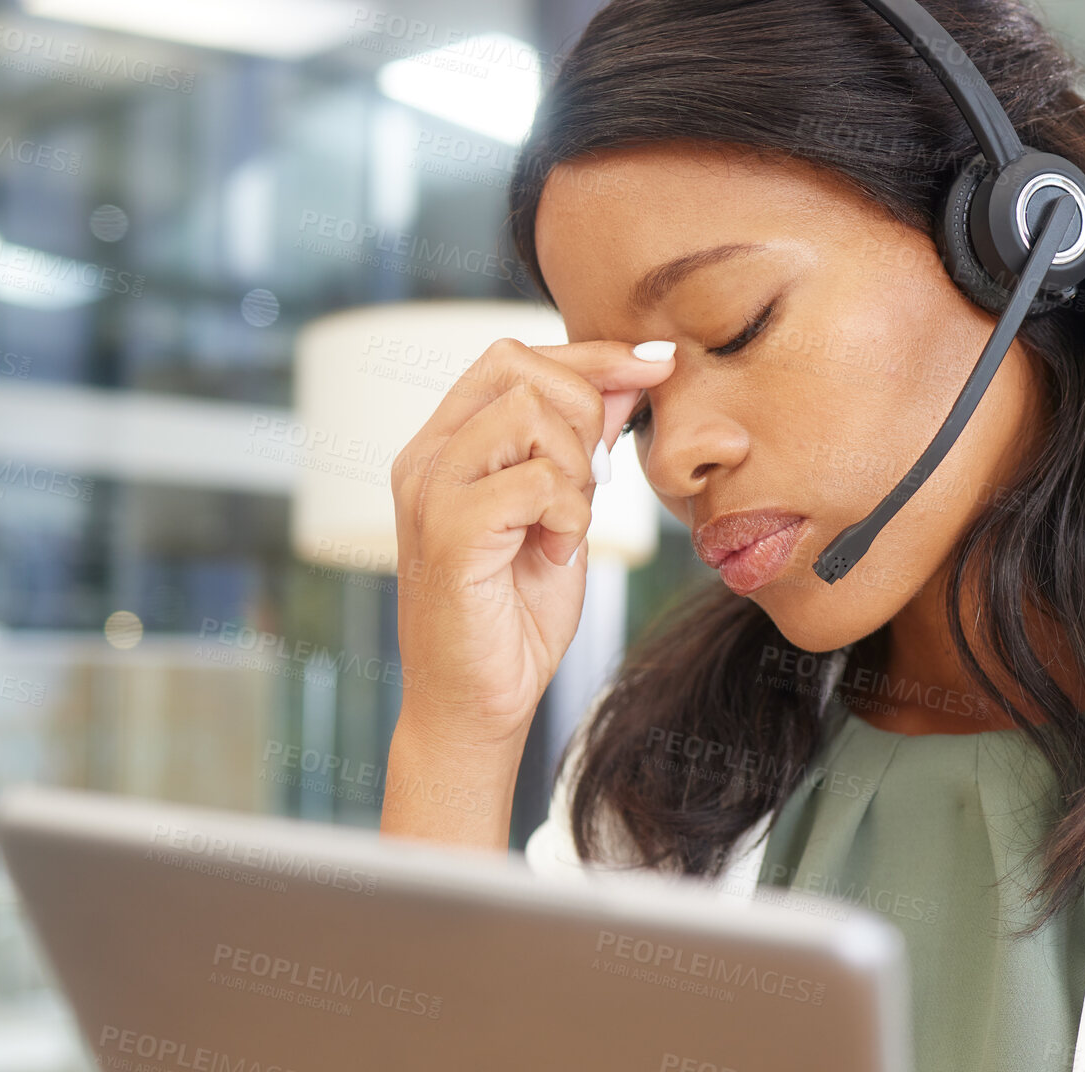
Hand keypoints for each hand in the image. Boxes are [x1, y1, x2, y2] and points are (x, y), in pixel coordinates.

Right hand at [387, 337, 672, 773]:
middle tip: (588, 485)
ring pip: (529, 417)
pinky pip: (535, 481)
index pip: (513, 356)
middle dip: (584, 415)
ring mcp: (430, 492)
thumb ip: (584, 444)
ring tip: (565, 526)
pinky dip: (568, 515)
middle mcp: (426, 457)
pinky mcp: (451, 533)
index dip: (592, 354)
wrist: (481, 703)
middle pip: (520, 368)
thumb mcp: (563, 512)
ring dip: (575, 472)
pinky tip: (555, 553)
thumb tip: (629, 376)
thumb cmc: (516, 613)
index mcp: (445, 444)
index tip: (658, 366)